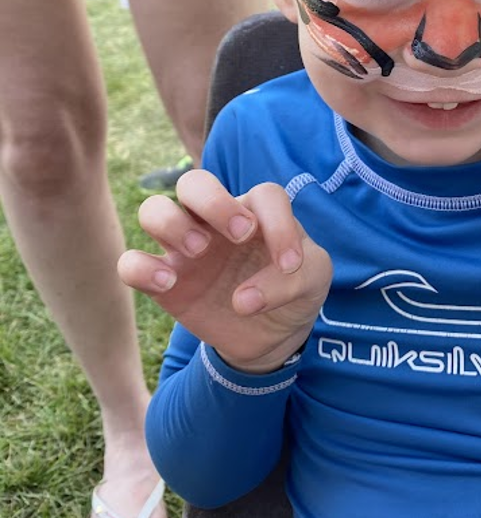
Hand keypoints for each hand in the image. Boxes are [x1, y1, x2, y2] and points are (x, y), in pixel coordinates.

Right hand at [118, 170, 331, 372]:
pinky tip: (169, 284)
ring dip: (173, 225)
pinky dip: (142, 269)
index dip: (279, 224)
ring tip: (199, 252)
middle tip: (240, 234)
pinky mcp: (163, 282)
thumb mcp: (312, 280)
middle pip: (194, 182)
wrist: (271, 335)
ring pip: (154, 210)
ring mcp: (185, 248)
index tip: (291, 264)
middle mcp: (216, 221)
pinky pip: (130, 263)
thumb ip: (292, 278)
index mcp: (257, 212)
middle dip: (214, 201)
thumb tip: (241, 299)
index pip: (264, 195)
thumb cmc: (292, 290)